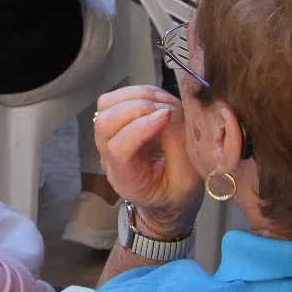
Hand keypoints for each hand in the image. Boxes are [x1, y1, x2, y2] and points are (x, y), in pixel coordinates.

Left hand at [94, 85, 203, 238]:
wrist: (166, 199)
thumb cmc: (177, 194)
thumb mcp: (187, 182)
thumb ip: (177, 147)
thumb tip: (170, 111)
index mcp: (125, 179)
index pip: (118, 148)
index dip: (140, 128)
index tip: (167, 117)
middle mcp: (108, 156)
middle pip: (105, 121)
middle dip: (137, 107)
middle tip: (168, 110)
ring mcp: (109, 138)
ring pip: (107, 105)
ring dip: (137, 96)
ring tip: (167, 103)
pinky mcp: (118, 123)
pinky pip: (118, 99)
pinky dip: (140, 93)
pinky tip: (162, 100)